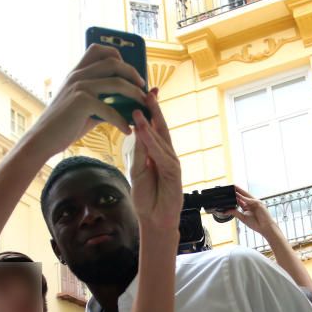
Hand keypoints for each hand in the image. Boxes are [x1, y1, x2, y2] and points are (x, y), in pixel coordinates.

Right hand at [27, 44, 146, 156]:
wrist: (43, 138)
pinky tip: (127, 130)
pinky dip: (122, 121)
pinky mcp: (81, 102)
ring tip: (143, 106)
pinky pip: (110, 109)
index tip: (131, 71)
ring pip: (117, 82)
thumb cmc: (65, 124)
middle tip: (142, 87)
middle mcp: (78, 75)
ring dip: (135, 94)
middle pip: (113, 62)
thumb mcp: (84, 106)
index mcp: (77, 72)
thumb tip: (127, 102)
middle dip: (133, 73)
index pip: (98, 50)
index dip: (118, 55)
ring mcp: (79, 87)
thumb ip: (103, 99)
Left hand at [130, 90, 182, 231]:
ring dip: (149, 124)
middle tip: (148, 91)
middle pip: (161, 128)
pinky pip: (161, 155)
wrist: (155, 220)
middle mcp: (166, 155)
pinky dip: (152, 143)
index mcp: (157, 153)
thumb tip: (138, 130)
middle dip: (155, 110)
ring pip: (160, 140)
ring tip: (138, 109)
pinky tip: (143, 132)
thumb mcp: (137, 172)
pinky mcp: (174, 173)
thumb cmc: (146, 197)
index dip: (150, 112)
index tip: (144, 94)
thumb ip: (139, 153)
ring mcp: (171, 163)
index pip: (154, 129)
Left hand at [229, 186, 278, 237]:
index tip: (227, 193)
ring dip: (240, 191)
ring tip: (233, 187)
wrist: (265, 227)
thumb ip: (235, 213)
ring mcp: (255, 202)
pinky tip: (238, 195)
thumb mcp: (243, 218)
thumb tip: (225, 211)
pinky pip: (249, 200)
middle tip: (230, 186)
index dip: (234, 196)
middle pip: (243, 195)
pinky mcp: (259, 203)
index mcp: (247, 207)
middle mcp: (251, 203)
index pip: (239, 200)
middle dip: (237, 191)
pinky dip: (244, 197)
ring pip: (246, 195)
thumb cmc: (256, 223)